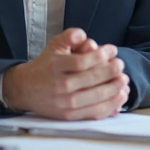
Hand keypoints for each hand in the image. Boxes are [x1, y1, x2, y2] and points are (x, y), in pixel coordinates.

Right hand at [3, 28, 129, 119]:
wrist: (25, 89)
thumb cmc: (45, 65)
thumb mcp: (54, 45)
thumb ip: (69, 36)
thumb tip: (82, 34)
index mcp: (55, 66)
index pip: (82, 62)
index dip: (100, 55)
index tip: (113, 49)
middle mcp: (60, 86)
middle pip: (91, 80)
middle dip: (111, 71)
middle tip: (121, 64)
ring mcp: (65, 103)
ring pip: (95, 97)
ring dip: (114, 89)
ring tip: (124, 80)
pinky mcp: (69, 116)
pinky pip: (94, 112)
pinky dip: (110, 105)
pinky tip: (119, 96)